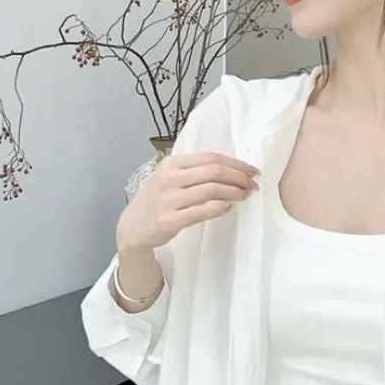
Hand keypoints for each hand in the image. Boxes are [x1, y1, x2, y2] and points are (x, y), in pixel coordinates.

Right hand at [116, 152, 258, 253]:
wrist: (132, 227)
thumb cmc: (156, 201)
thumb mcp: (169, 178)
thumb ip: (194, 172)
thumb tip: (232, 171)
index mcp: (172, 163)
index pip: (211, 158)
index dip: (236, 164)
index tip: (252, 171)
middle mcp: (170, 178)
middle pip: (214, 172)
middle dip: (239, 177)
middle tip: (252, 185)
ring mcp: (169, 199)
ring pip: (211, 190)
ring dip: (234, 192)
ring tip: (244, 196)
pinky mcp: (170, 219)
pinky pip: (202, 211)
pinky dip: (220, 208)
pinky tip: (229, 207)